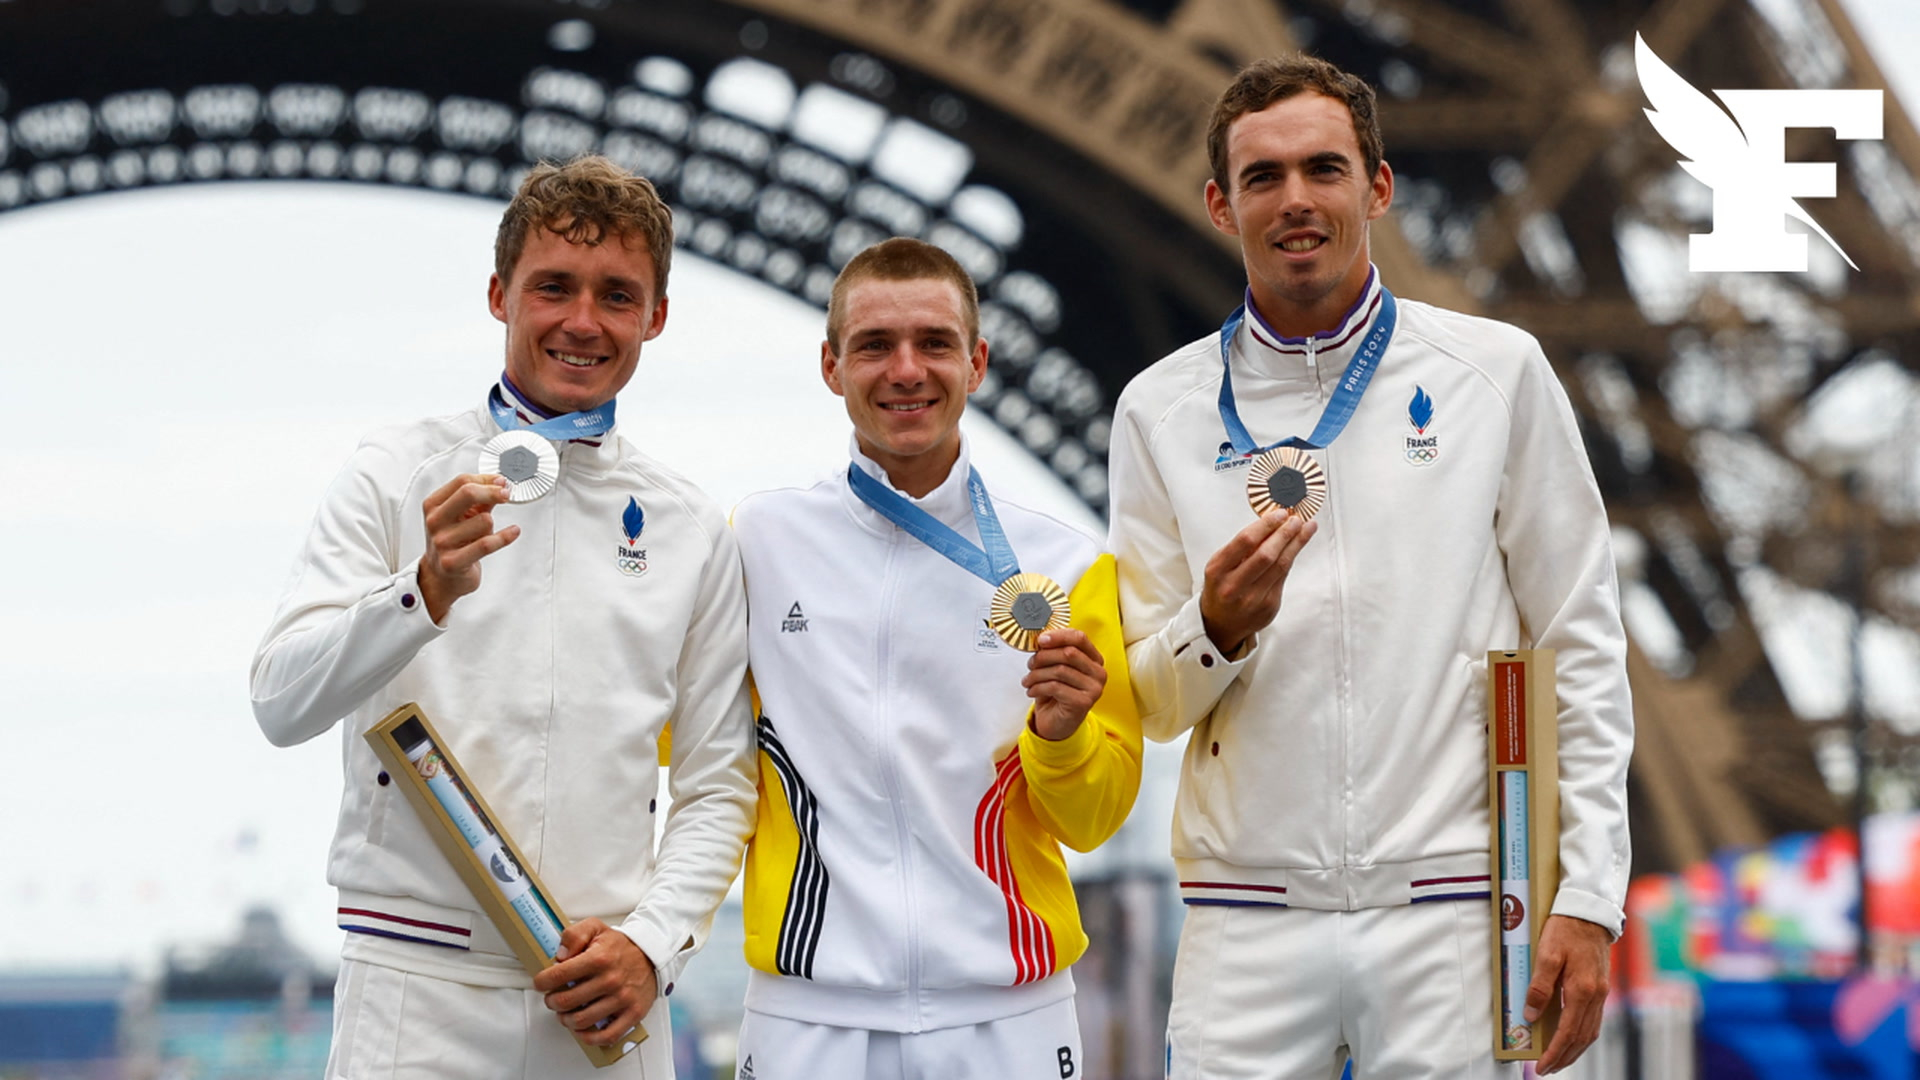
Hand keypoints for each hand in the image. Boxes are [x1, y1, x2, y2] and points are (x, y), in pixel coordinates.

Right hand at [417, 473, 520, 622]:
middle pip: (468, 492)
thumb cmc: (453, 542)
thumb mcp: (461, 516)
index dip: (486, 479)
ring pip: (484, 520)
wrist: (441, 577)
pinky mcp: (453, 562)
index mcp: (433, 505)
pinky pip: (487, 544)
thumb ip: (478, 499)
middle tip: (507, 495)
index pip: (462, 481)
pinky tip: (514, 532)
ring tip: (483, 535)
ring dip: (491, 526)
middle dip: (493, 492)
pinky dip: (505, 536)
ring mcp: (442, 542)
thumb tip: (499, 483)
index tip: (501, 482)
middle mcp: (435, 521)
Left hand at [532, 919, 655, 1046]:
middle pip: (566, 1002)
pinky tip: (582, 1029)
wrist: (652, 955)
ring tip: (566, 1013)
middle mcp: (610, 980)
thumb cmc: (620, 945)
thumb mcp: (595, 928)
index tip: (541, 983)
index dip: (542, 981)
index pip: (558, 975)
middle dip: (552, 1002)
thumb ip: (574, 935)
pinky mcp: (633, 1013)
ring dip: (566, 1019)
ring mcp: (622, 999)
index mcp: (599, 958)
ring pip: (581, 1021)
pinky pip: (607, 1036)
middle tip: (552, 998)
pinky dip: (589, 1037)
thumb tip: (560, 956)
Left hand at [1022, 629, 1106, 740]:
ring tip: (1028, 680)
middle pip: (1068, 653)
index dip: (1058, 636)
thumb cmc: (1056, 693)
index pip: (1079, 638)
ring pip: (1059, 670)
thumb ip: (1053, 652)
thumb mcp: (1055, 668)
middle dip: (1044, 657)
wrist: (1057, 723)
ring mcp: (1094, 688)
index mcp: (1094, 659)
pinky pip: (1055, 687)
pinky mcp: (1084, 702)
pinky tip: (1032, 691)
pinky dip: (1038, 687)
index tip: (1040, 640)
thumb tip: (1041, 639)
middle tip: (1030, 664)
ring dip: (1037, 674)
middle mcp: (1098, 673)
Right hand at [1199, 509, 1316, 654]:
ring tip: (1305, 528)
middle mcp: (1234, 586)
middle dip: (1284, 533)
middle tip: (1296, 519)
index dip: (1266, 525)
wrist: (1221, 624)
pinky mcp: (1269, 606)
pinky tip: (1297, 546)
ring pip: (1280, 565)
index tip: (1279, 513)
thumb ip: (1242, 548)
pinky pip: (1284, 577)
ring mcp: (1253, 599)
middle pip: (1266, 554)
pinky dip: (1292, 558)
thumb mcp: (1220, 566)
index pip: (1245, 541)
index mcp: (1217, 571)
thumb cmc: (1221, 587)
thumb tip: (1271, 522)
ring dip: (1296, 543)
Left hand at [1526, 914, 1611, 1073]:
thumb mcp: (1547, 954)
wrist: (1590, 912)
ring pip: (1590, 1031)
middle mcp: (1596, 995)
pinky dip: (1583, 1034)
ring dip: (1575, 1049)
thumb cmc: (1566, 929)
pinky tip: (1573, 1036)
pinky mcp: (1601, 987)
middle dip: (1565, 1056)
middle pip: (1582, 1037)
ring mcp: (1601, 992)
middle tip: (1548, 1069)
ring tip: (1559, 1058)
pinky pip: (1594, 1019)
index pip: (1568, 1031)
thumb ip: (1540, 986)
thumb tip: (1531, 1014)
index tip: (1542, 1066)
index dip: (1555, 1052)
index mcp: (1582, 989)